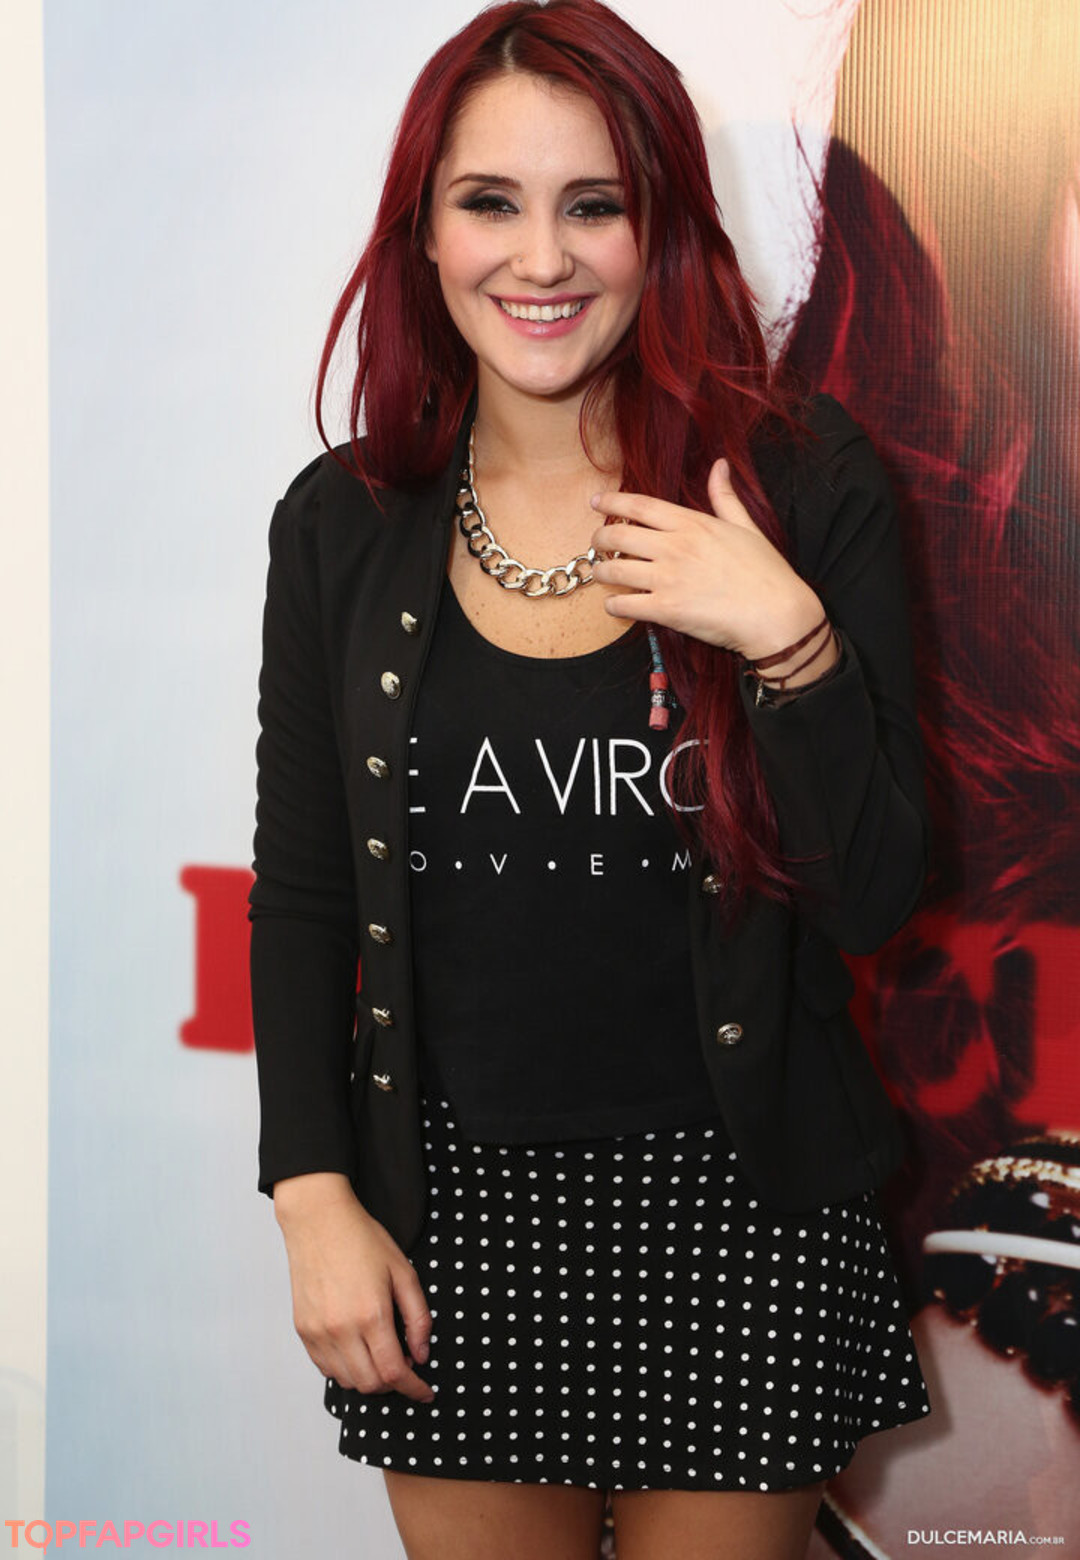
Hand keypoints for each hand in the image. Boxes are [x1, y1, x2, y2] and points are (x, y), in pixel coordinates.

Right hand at [274, 1173, 434, 1402]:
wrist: (318, 1221)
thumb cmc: (362, 1240)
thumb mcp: (404, 1272)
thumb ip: (418, 1318)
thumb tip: (421, 1355)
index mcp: (371, 1314)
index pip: (394, 1373)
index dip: (414, 1388)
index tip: (425, 1392)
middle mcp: (341, 1329)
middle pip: (371, 1384)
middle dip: (394, 1385)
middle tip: (406, 1366)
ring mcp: (318, 1333)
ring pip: (347, 1381)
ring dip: (370, 1379)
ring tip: (381, 1355)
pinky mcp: (303, 1330)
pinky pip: (326, 1368)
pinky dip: (346, 1370)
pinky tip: (358, 1350)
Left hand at [590, 458, 824, 659]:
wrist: (776, 614)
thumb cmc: (765, 572)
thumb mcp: (746, 526)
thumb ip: (725, 497)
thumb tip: (720, 465)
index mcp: (693, 524)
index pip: (641, 506)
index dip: (613, 502)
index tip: (596, 502)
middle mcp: (675, 547)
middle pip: (619, 535)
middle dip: (600, 538)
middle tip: (598, 543)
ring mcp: (668, 578)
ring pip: (615, 570)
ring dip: (601, 571)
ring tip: (601, 573)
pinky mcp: (666, 610)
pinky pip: (624, 605)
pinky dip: (613, 606)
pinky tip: (614, 605)